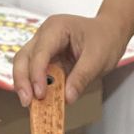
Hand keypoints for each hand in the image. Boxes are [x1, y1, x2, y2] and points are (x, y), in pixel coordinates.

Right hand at [12, 14, 129, 106]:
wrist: (110, 34)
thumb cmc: (105, 40)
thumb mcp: (98, 59)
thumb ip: (81, 77)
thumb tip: (67, 98)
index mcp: (56, 28)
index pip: (40, 52)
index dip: (37, 74)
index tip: (40, 94)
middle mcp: (44, 36)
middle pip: (23, 57)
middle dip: (22, 80)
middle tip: (27, 102)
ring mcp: (42, 47)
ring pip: (23, 65)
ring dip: (24, 85)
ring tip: (30, 104)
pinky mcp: (45, 60)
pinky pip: (34, 73)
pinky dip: (35, 87)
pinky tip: (38, 101)